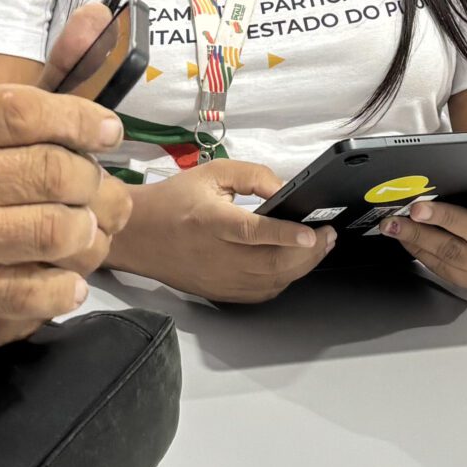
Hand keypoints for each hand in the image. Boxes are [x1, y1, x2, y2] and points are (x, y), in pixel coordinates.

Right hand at [0, 75, 120, 335]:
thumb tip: (18, 97)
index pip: (24, 110)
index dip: (81, 119)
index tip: (105, 130)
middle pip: (50, 170)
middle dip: (94, 177)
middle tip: (104, 181)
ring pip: (50, 230)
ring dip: (86, 228)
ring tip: (89, 225)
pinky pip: (23, 291)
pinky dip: (60, 287)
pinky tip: (67, 279)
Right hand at [110, 160, 327, 302]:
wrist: (138, 236)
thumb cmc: (172, 203)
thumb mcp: (211, 174)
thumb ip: (252, 176)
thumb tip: (285, 189)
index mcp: (210, 221)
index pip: (251, 232)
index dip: (284, 234)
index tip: (310, 232)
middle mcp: (216, 256)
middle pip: (271, 263)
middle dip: (309, 251)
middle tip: (327, 235)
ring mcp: (220, 279)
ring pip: (272, 281)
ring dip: (302, 265)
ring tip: (318, 246)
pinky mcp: (222, 292)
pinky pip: (263, 293)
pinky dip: (284, 279)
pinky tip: (293, 264)